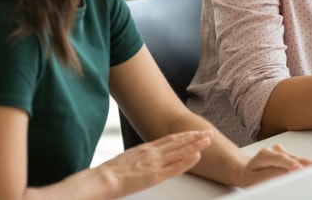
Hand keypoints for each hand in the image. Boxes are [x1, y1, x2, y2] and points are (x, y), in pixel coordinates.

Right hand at [94, 130, 211, 197]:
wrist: (103, 178)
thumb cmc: (111, 172)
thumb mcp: (128, 158)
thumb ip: (140, 156)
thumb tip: (146, 157)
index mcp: (146, 148)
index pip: (170, 139)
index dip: (184, 135)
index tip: (195, 132)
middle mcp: (152, 153)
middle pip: (178, 142)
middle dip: (194, 137)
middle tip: (208, 132)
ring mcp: (155, 163)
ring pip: (179, 152)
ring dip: (195, 145)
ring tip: (208, 140)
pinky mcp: (155, 176)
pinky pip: (175, 168)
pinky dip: (187, 162)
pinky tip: (197, 157)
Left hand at [237, 144, 311, 186]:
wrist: (247, 170)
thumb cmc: (250, 176)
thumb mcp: (254, 179)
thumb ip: (269, 176)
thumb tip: (285, 173)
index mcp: (264, 154)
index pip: (280, 158)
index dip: (290, 164)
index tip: (299, 169)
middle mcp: (274, 150)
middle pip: (291, 157)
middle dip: (303, 164)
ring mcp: (281, 151)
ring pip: (297, 158)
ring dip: (306, 164)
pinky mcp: (288, 154)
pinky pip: (298, 160)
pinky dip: (304, 165)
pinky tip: (311, 167)